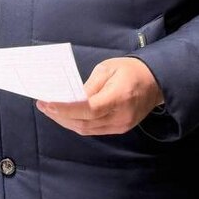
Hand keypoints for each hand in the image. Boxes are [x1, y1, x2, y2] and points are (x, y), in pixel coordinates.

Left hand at [36, 56, 162, 135]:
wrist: (156, 81)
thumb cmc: (130, 70)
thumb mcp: (107, 69)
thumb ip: (89, 86)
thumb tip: (70, 98)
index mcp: (119, 98)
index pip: (89, 110)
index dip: (66, 109)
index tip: (47, 103)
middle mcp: (120, 116)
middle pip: (84, 123)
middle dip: (60, 116)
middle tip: (42, 105)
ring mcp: (121, 125)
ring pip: (87, 129)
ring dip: (66, 122)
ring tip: (50, 110)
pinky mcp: (120, 128)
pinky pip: (94, 130)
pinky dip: (77, 123)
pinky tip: (66, 115)